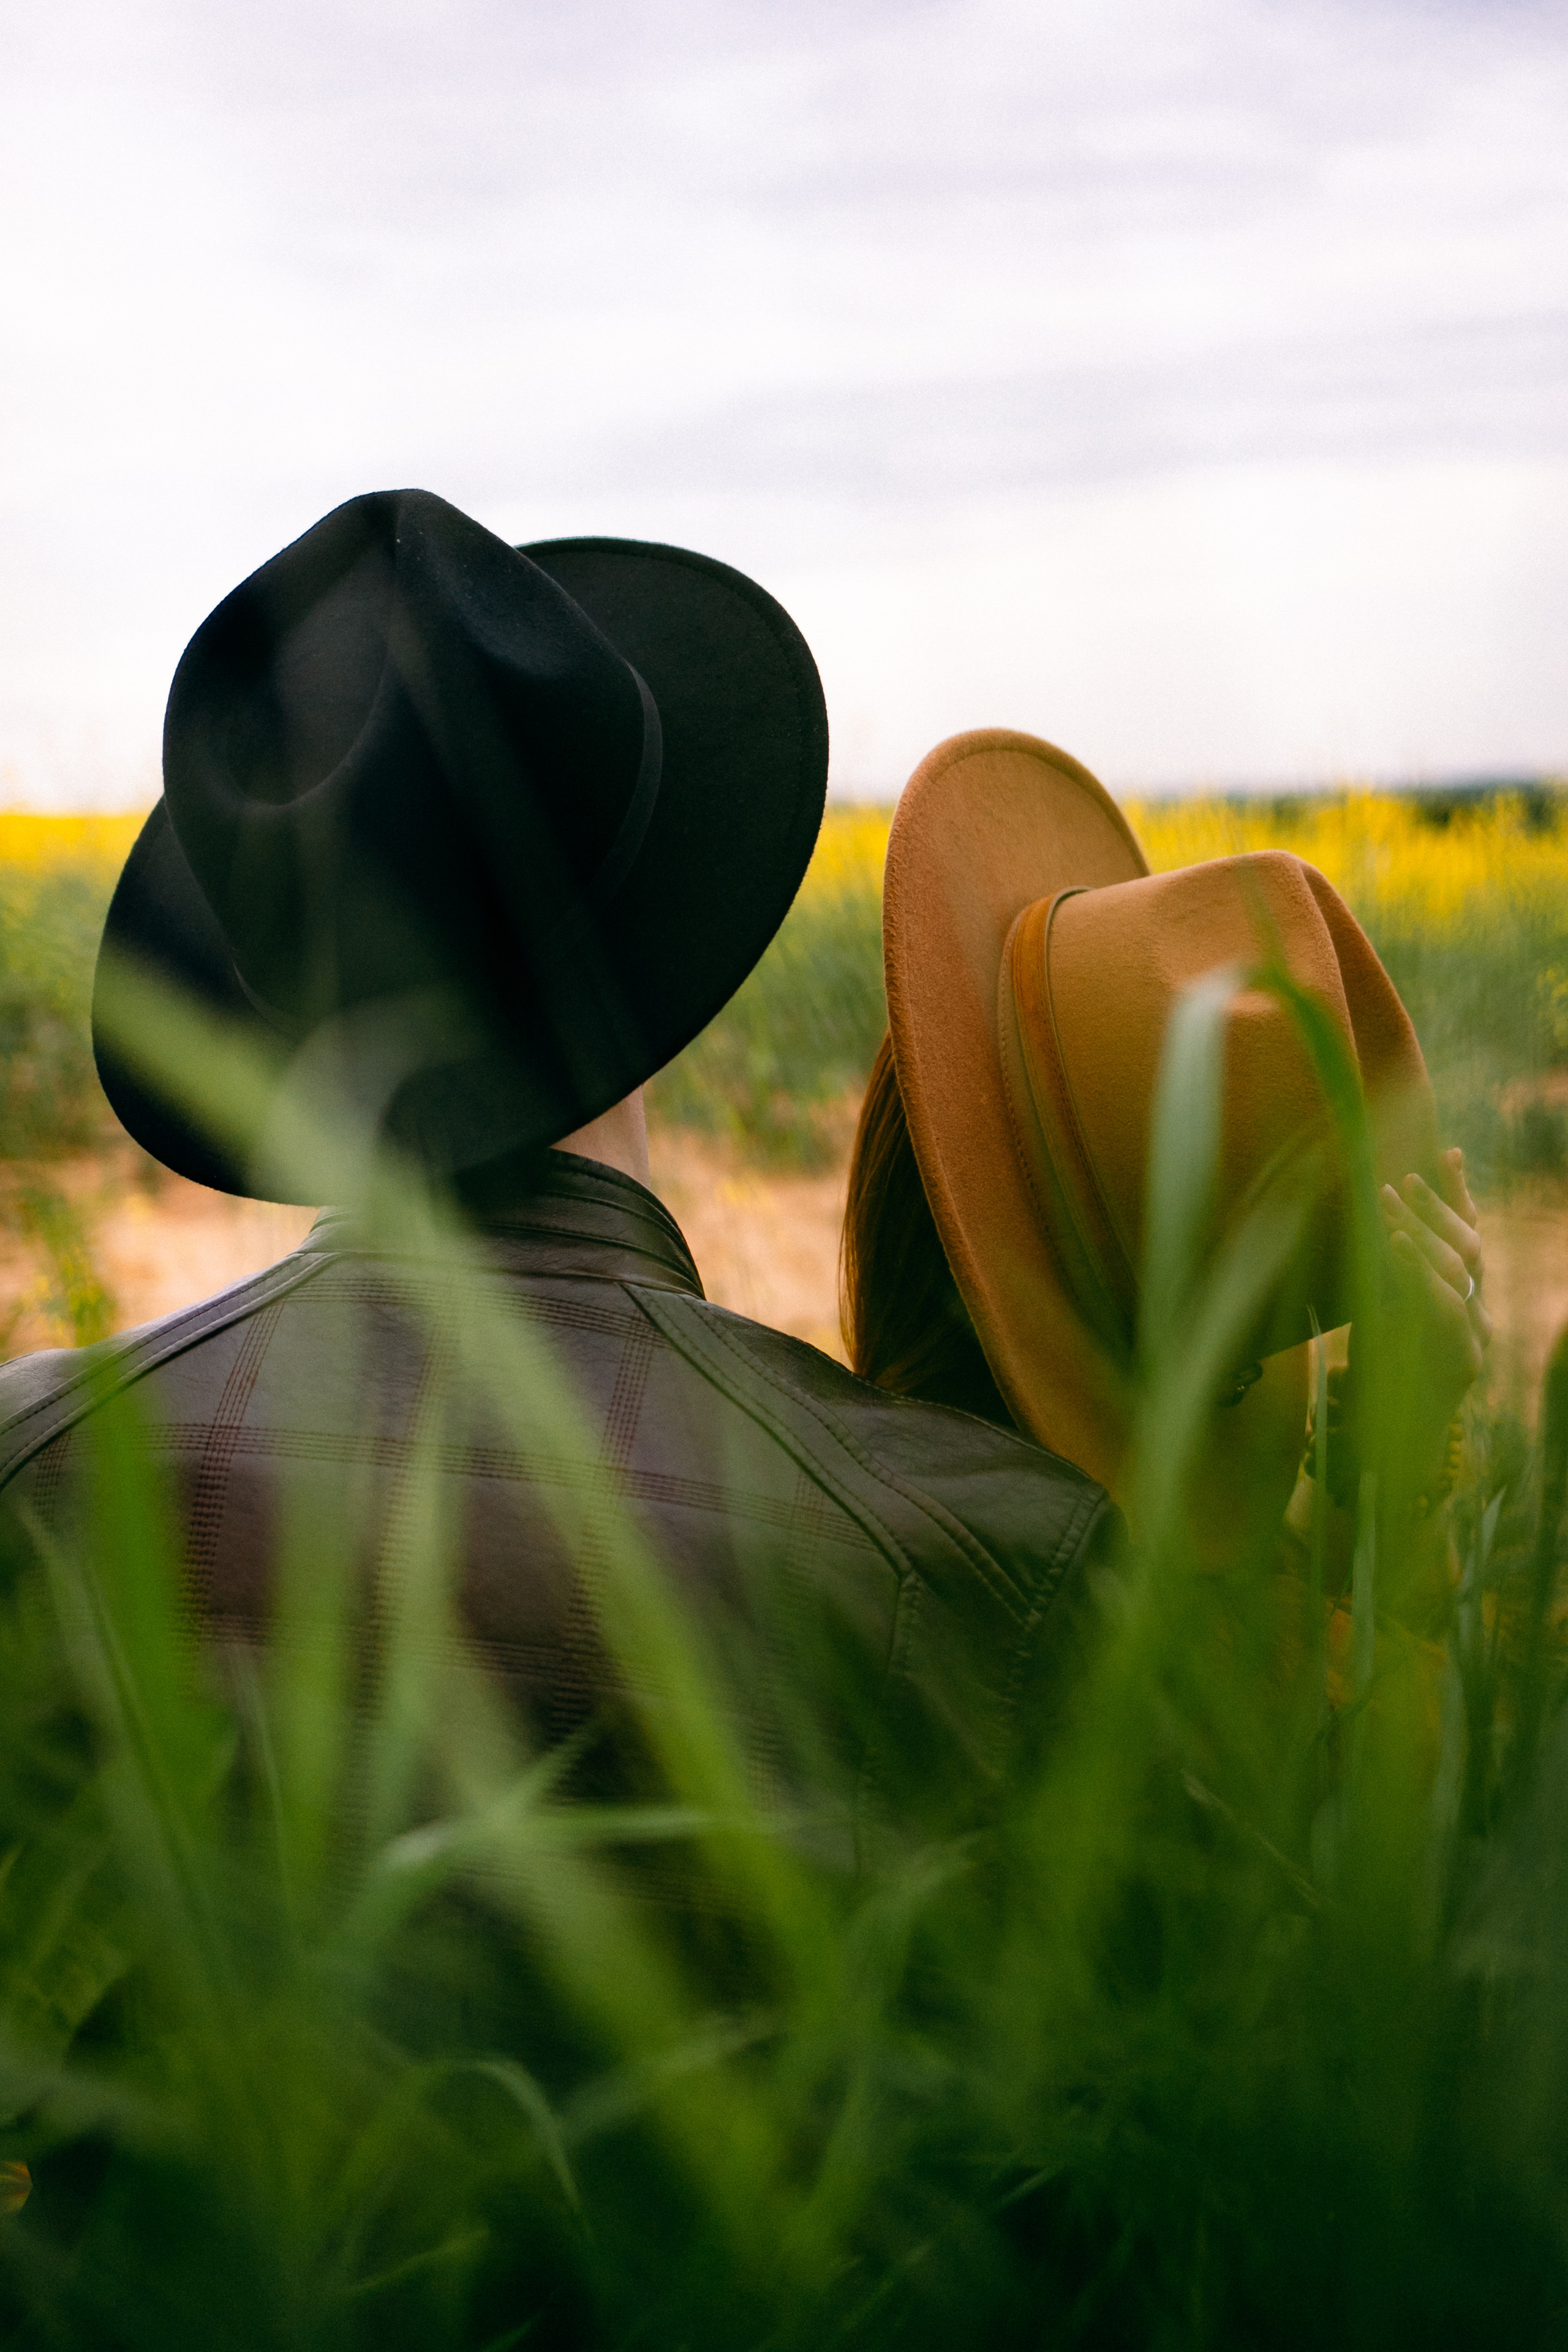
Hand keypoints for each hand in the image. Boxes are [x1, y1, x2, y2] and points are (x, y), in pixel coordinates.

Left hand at [1377, 1145, 1490, 1465]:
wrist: (1393, 1443)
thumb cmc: (1384, 1375)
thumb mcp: (1385, 1313)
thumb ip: (1390, 1275)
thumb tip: (1377, 1224)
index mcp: (1465, 1298)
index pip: (1471, 1235)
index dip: (1461, 1195)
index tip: (1451, 1152)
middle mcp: (1479, 1313)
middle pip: (1468, 1246)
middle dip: (1435, 1208)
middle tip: (1401, 1180)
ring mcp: (1475, 1337)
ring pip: (1458, 1269)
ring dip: (1420, 1230)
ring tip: (1388, 1202)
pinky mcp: (1461, 1360)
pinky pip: (1441, 1305)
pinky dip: (1418, 1270)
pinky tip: (1397, 1244)